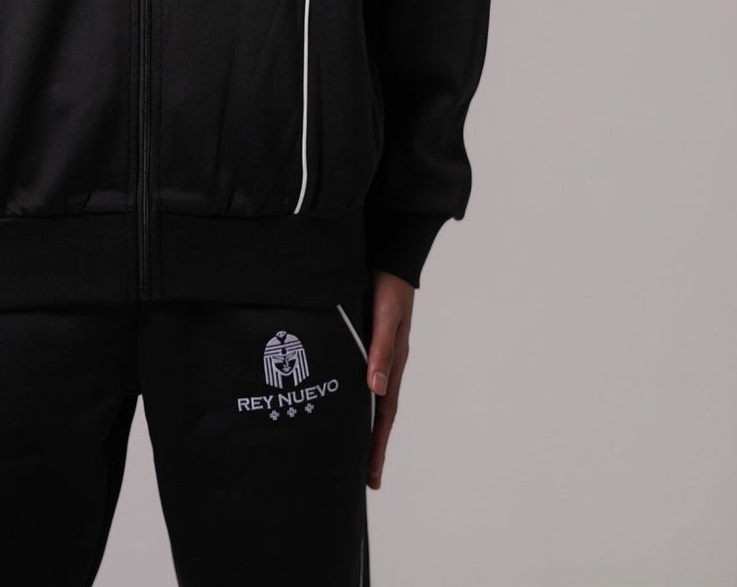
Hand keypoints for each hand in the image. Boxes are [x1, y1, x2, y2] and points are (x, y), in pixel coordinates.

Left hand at [365, 268, 414, 489]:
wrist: (390, 258)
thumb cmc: (388, 287)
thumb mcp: (386, 317)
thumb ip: (380, 349)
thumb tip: (374, 387)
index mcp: (393, 362)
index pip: (384, 412)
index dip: (376, 445)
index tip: (371, 476)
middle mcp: (385, 363)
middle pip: (378, 412)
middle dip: (371, 445)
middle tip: (362, 478)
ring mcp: (377, 354)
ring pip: (369, 397)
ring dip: (363, 424)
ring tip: (351, 450)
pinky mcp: (366, 341)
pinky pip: (360, 376)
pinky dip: (355, 397)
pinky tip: (343, 403)